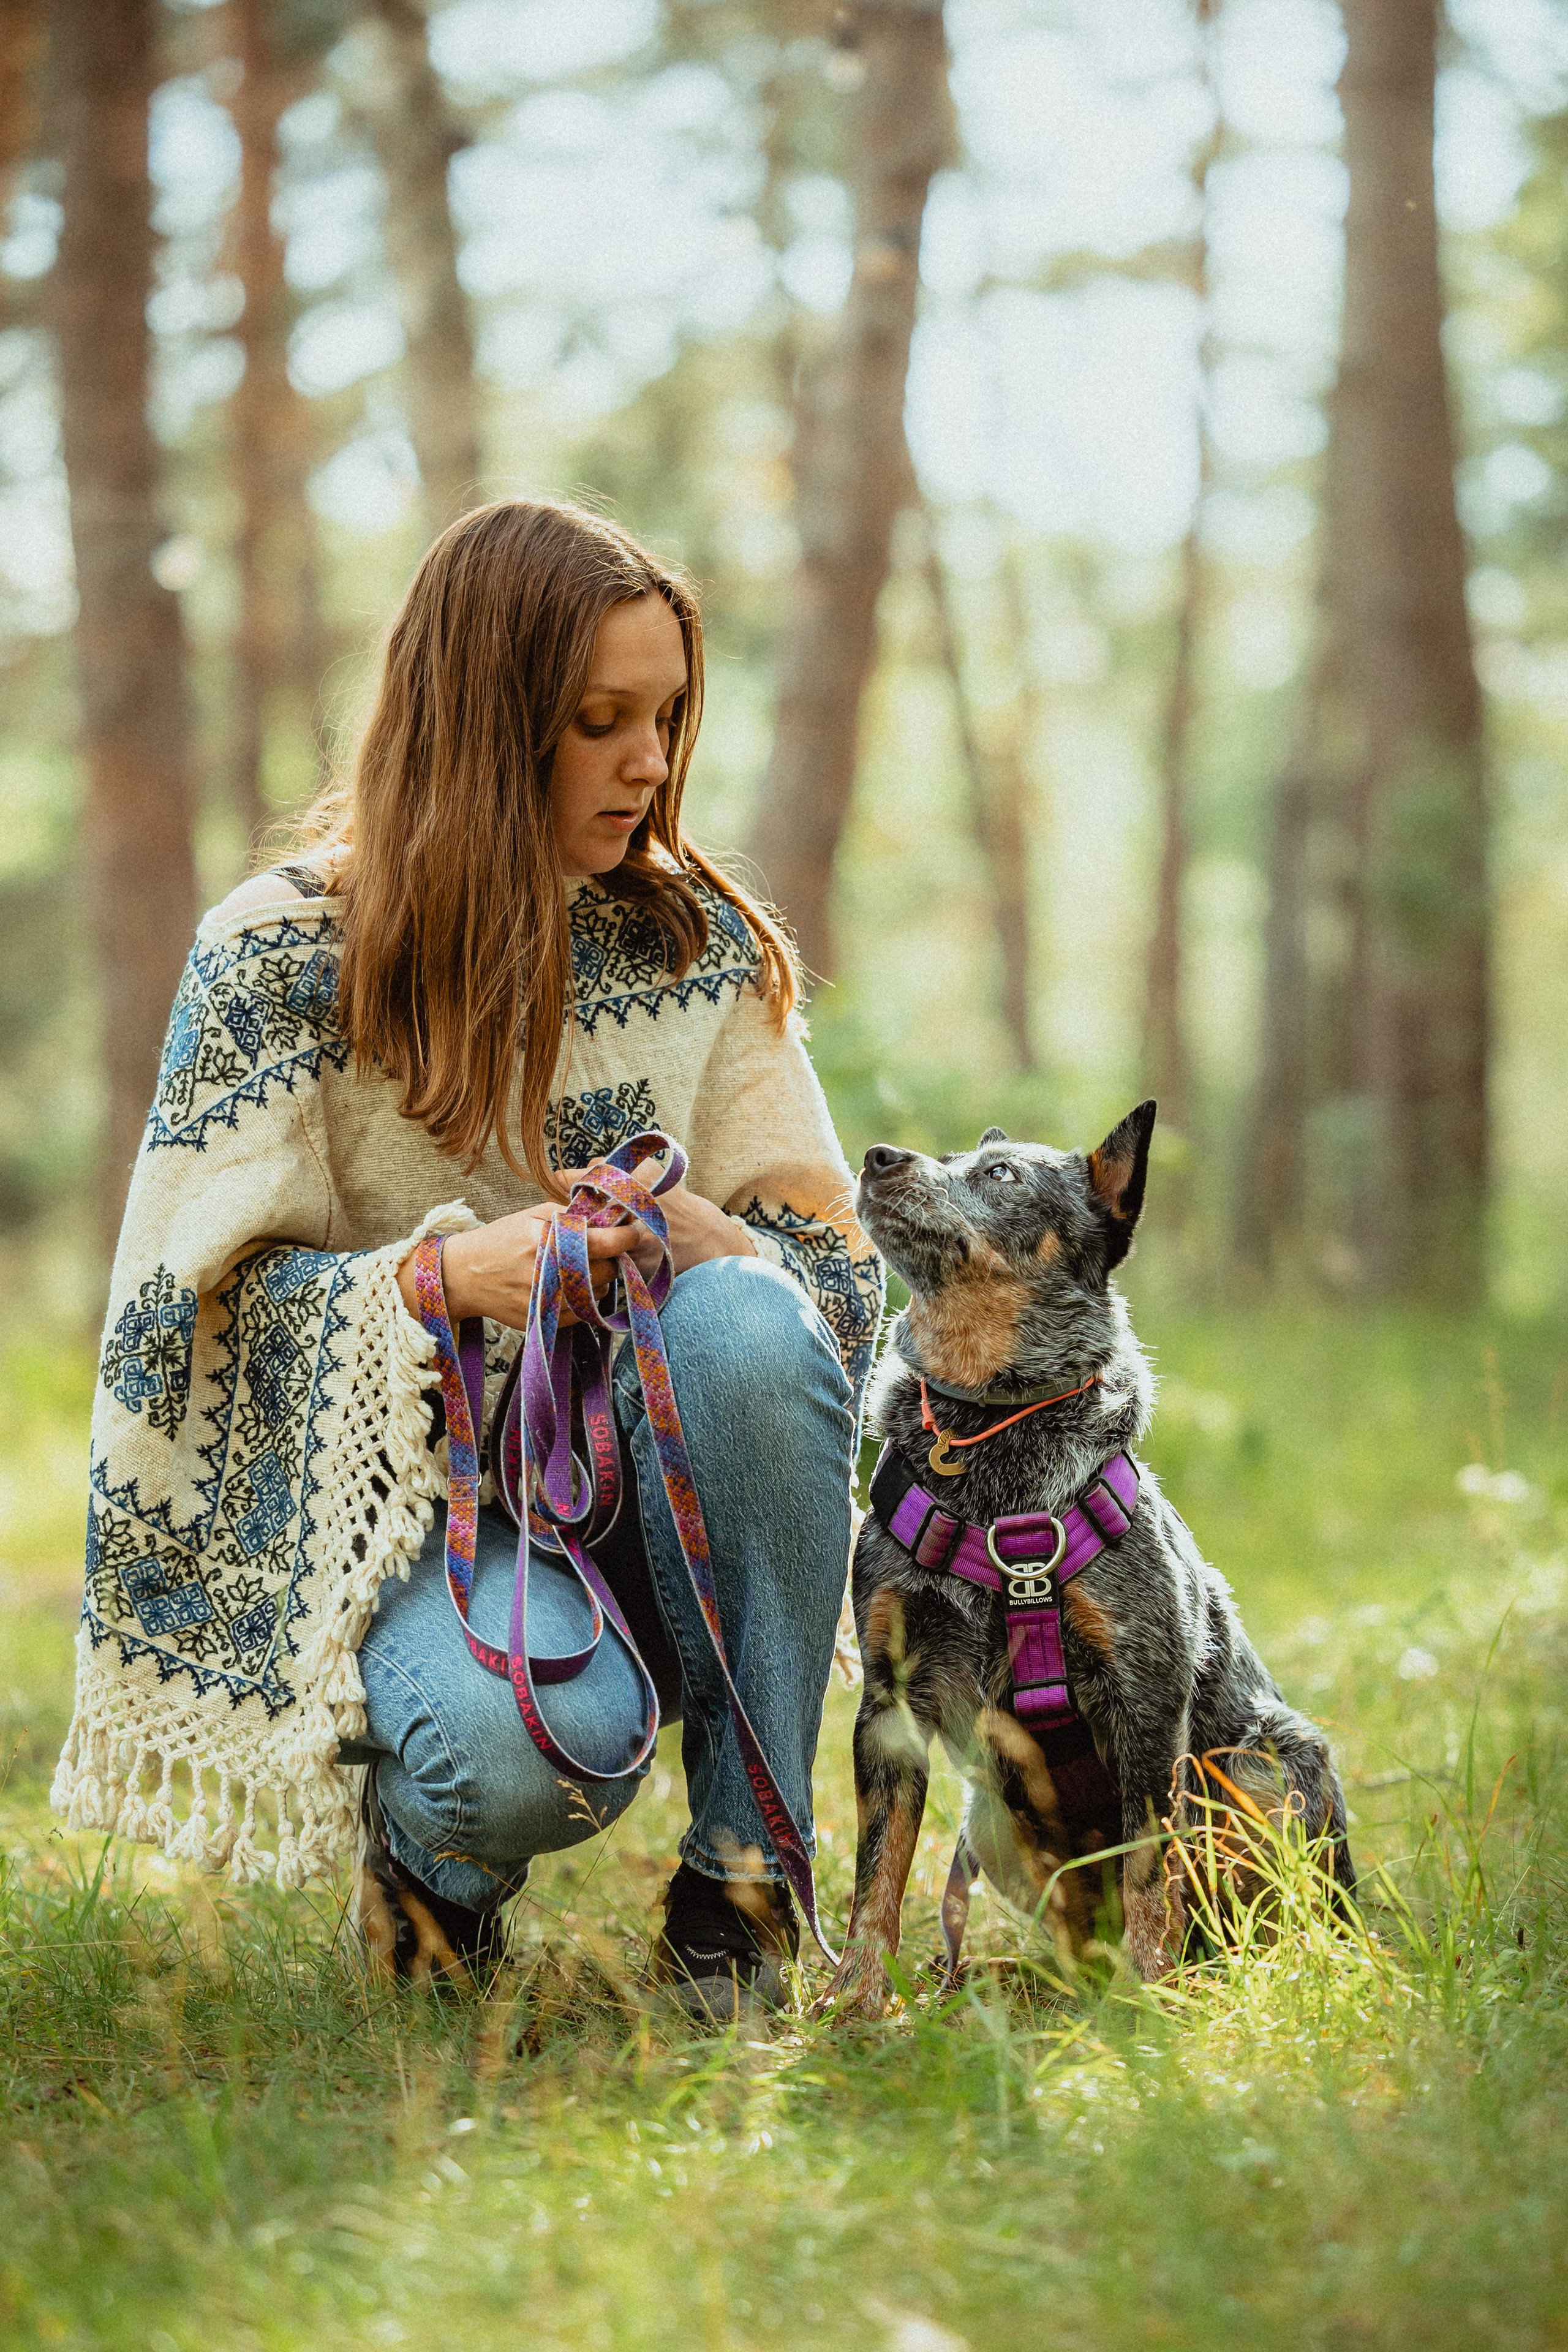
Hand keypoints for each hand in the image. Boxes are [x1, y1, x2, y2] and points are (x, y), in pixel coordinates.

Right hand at [395, 1170, 753, 1329]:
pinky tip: (573, 1286)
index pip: (602, 1242)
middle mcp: (548, 1273)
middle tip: (612, 1250)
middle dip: (613, 1260)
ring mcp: (547, 1302)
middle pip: (606, 1271)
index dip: (626, 1237)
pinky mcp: (545, 1322)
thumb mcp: (531, 1216)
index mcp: (546, 1241)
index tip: (638, 1230)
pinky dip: (586, 1299)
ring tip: (585, 1267)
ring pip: (598, 1293)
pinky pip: (584, 1313)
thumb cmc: (500, 1240)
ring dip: (601, 1280)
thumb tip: (608, 1211)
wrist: (463, 1278)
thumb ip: (570, 1215)